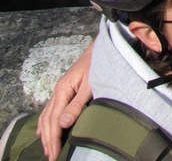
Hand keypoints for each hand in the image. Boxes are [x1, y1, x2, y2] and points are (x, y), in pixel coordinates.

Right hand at [36, 41, 93, 160]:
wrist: (99, 50)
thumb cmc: (96, 65)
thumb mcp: (90, 85)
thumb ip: (76, 104)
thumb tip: (63, 123)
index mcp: (63, 90)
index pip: (54, 120)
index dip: (53, 139)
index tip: (54, 154)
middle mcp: (58, 91)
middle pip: (47, 120)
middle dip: (48, 140)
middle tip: (50, 157)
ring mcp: (59, 90)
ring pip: (46, 116)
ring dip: (45, 133)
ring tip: (47, 149)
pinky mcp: (63, 90)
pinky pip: (49, 109)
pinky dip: (44, 122)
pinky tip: (42, 131)